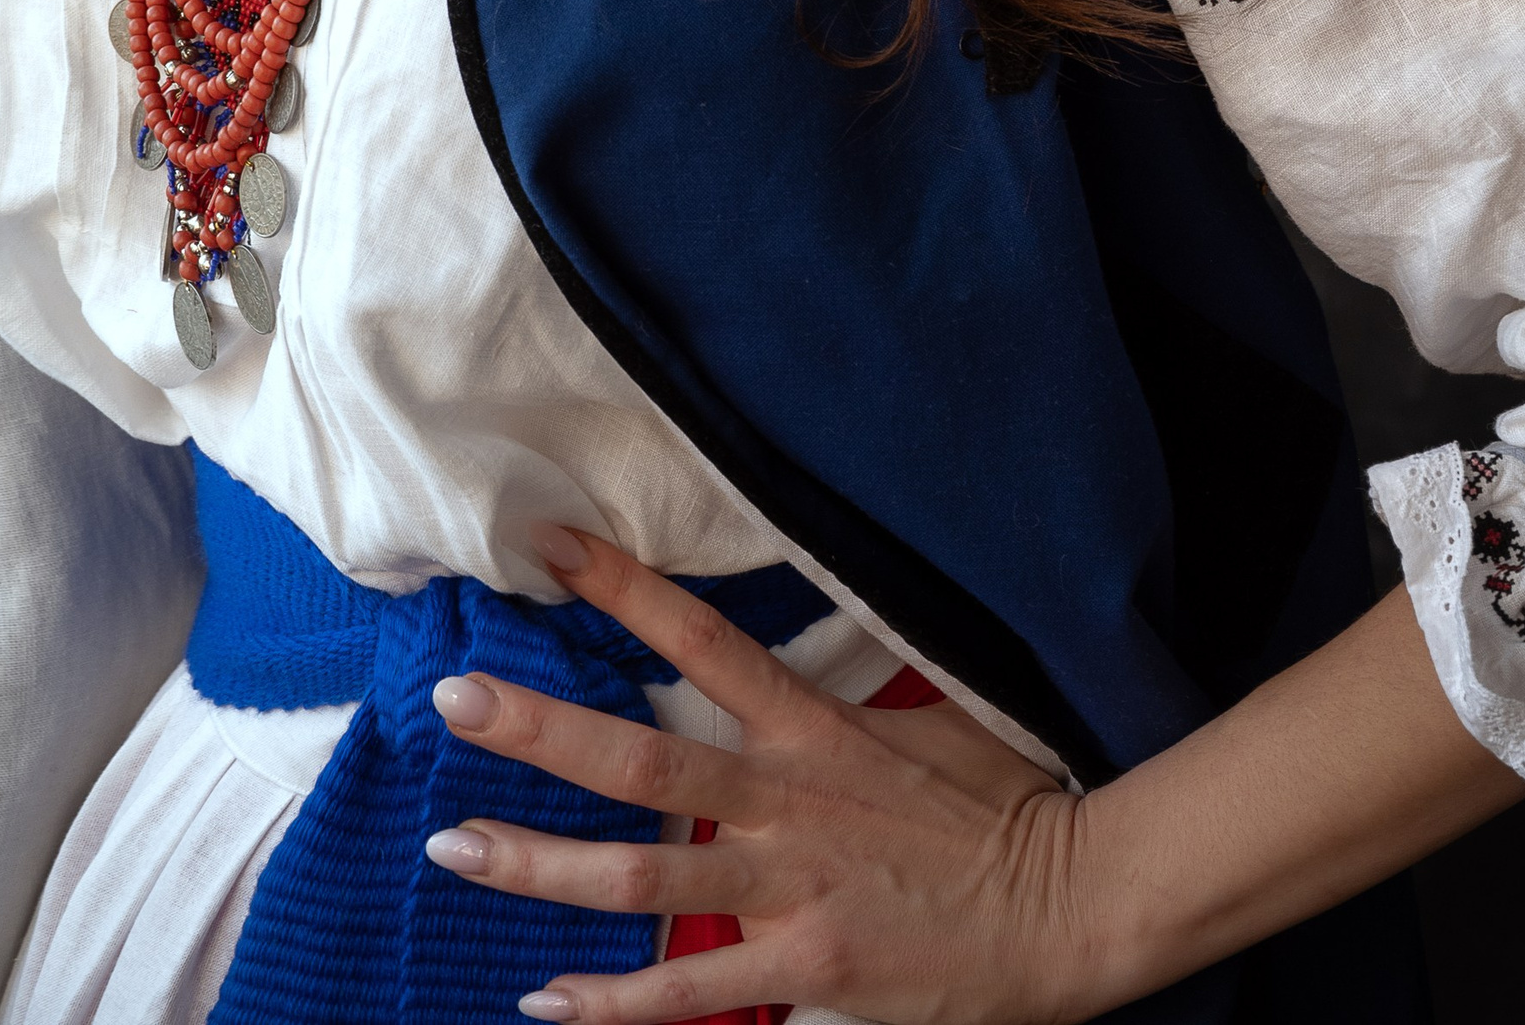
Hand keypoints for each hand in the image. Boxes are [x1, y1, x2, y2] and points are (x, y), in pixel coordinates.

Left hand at [424, 522, 1109, 1023]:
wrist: (1070, 901)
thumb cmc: (999, 804)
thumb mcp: (918, 721)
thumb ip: (836, 705)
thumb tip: (776, 669)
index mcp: (813, 727)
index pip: (702, 636)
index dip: (622, 589)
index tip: (548, 545)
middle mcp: (786, 798)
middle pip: (641, 755)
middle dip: (540, 729)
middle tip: (454, 698)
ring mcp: (791, 886)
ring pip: (640, 874)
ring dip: (540, 863)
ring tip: (456, 846)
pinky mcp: (808, 965)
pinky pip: (690, 989)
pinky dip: (612, 1002)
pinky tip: (546, 1001)